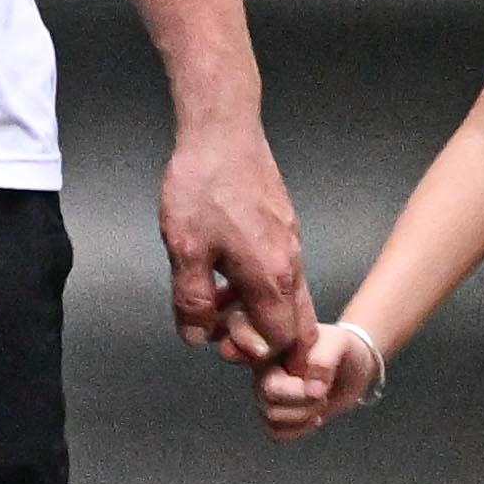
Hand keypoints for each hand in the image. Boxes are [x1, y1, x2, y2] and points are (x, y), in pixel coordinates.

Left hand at [156, 115, 310, 368]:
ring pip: (287, 297)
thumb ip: (192, 301)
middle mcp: (290, 263)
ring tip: (217, 303)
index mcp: (271, 276)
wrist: (223, 131)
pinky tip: (223, 273)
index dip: (254, 352)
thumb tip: (197, 336)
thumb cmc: (203, 187)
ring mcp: (290, 243)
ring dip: (257, 312)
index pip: (281, 339)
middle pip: (297, 323)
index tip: (223, 342)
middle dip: (267, 341)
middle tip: (228, 335)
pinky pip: (279, 272)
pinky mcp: (283, 226)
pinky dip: (257, 286)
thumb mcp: (185, 250)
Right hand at [254, 316, 385, 440]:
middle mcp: (265, 374)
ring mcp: (270, 395)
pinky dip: (299, 431)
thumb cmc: (342, 347)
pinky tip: (314, 417)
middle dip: (304, 405)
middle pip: (269, 404)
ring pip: (272, 421)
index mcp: (271, 353)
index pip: (270, 385)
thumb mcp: (337, 343)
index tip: (321, 385)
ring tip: (320, 402)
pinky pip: (277, 434)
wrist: (352, 363)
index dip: (298, 392)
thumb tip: (312, 389)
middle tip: (322, 394)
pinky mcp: (280, 414)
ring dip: (303, 417)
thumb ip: (324, 359)